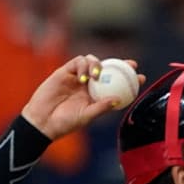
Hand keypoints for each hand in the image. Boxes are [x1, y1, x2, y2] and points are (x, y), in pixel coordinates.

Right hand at [20, 55, 144, 141]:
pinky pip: (76, 62)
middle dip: (120, 63)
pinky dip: (82, 66)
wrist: (43, 121)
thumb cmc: (65, 122)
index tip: (140, 77)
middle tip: (131, 65)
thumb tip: (118, 100)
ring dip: (97, 64)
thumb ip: (101, 107)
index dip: (128, 78)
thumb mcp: (87, 116)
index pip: (115, 83)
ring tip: (97, 76)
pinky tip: (84, 77)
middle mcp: (88, 84)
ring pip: (91, 61)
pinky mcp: (63, 72)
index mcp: (97, 95)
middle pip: (106, 68)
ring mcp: (76, 77)